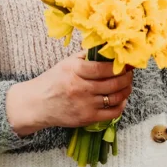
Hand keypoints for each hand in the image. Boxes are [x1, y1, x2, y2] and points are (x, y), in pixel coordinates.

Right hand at [6, 53, 132, 136]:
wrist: (36, 104)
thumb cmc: (52, 81)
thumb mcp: (66, 64)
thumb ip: (85, 57)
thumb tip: (106, 49)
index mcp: (75, 71)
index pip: (104, 68)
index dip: (120, 66)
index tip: (127, 63)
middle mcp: (81, 88)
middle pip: (113, 83)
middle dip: (127, 77)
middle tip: (130, 73)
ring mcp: (84, 105)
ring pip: (115, 97)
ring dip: (126, 90)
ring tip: (127, 84)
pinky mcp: (86, 118)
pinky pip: (111, 113)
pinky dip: (120, 105)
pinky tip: (122, 99)